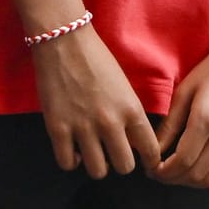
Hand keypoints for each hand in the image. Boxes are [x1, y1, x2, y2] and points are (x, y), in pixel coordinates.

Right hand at [30, 26, 160, 178]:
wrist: (63, 37)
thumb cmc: (95, 56)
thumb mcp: (123, 85)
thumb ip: (130, 114)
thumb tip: (132, 141)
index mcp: (131, 109)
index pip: (150, 151)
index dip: (149, 159)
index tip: (144, 160)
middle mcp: (110, 122)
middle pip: (125, 167)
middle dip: (121, 162)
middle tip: (114, 151)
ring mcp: (83, 127)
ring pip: (98, 171)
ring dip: (97, 164)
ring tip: (93, 151)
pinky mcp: (58, 128)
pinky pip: (67, 164)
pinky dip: (71, 160)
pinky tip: (73, 148)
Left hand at [152, 36, 208, 187]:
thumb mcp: (185, 90)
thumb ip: (170, 123)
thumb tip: (154, 147)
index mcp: (206, 118)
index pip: (183, 160)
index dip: (165, 171)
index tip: (153, 169)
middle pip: (198, 174)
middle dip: (175, 179)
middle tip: (161, 173)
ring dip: (193, 183)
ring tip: (179, 174)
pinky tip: (202, 171)